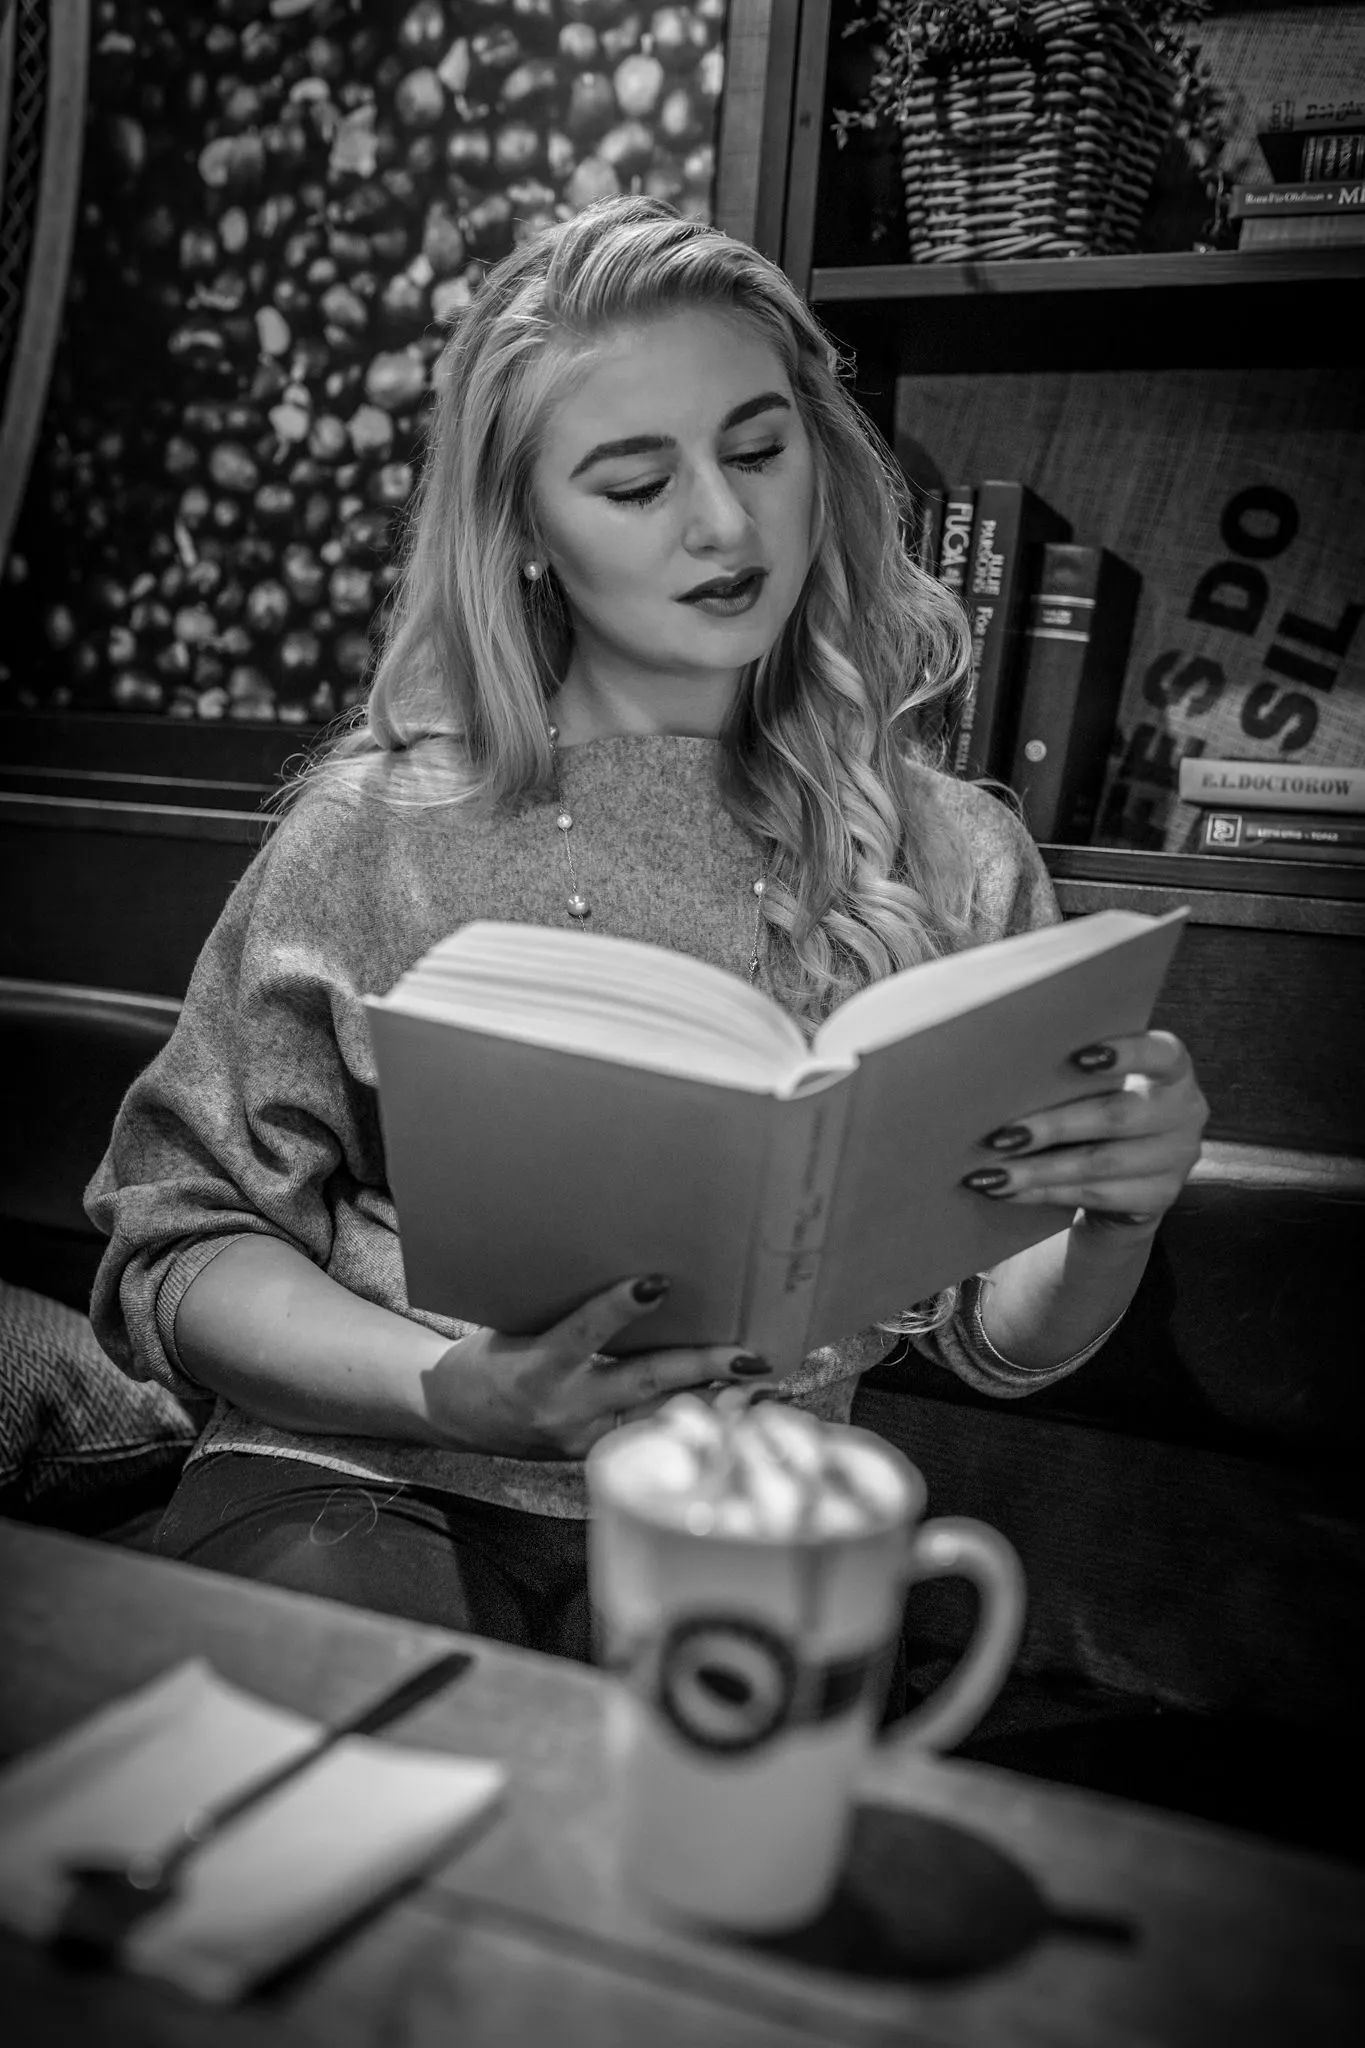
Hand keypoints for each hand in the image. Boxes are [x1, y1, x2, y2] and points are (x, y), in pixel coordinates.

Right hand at [421, 1275, 771, 1458]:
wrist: (455, 1415)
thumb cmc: (493, 1355)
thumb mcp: (522, 1326)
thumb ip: (574, 1315)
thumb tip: (643, 1283)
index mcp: (538, 1364)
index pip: (585, 1330)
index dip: (620, 1307)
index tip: (658, 1283)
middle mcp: (566, 1405)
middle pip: (644, 1382)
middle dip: (702, 1367)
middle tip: (751, 1356)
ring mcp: (584, 1438)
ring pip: (660, 1417)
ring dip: (717, 1405)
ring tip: (766, 1391)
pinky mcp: (595, 1456)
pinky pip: (652, 1438)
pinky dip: (694, 1426)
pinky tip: (735, 1418)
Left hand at [962, 1031, 1207, 1232]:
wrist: (1128, 1169)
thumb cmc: (1099, 1102)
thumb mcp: (1100, 1082)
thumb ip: (1074, 1071)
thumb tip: (1001, 1072)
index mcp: (1172, 1067)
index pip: (1159, 1053)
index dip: (1124, 1054)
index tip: (1077, 1057)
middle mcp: (1185, 1110)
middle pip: (1116, 1116)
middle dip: (1052, 1127)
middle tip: (1000, 1135)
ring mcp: (1176, 1158)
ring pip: (1099, 1165)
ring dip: (1037, 1171)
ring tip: (989, 1174)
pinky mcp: (1158, 1198)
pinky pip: (1093, 1195)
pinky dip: (1042, 1192)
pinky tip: (1007, 1190)